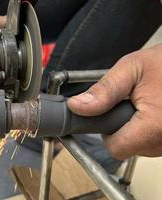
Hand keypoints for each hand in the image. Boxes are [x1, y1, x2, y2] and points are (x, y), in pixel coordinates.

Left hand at [67, 44, 161, 159]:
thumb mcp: (130, 69)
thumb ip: (103, 91)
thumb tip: (77, 107)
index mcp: (155, 125)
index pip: (117, 149)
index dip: (106, 133)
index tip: (108, 116)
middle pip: (129, 148)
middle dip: (122, 128)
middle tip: (129, 104)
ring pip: (142, 147)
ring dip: (137, 129)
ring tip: (144, 105)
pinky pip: (155, 143)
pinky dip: (148, 130)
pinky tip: (153, 112)